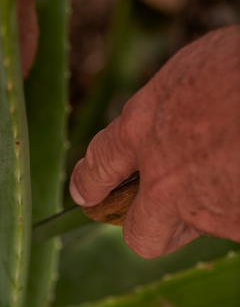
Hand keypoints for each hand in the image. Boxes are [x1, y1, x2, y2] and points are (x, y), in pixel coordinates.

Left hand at [70, 25, 239, 257]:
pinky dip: (239, 204)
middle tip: (153, 214)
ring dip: (206, 206)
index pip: (97, 165)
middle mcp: (164, 177)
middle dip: (142, 226)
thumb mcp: (186, 73)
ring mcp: (206, 208)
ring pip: (196, 227)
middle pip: (138, 233)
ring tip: (228, 166)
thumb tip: (163, 119)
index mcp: (140, 127)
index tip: (83, 192)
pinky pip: (235, 223)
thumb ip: (163, 107)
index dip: (87, 182)